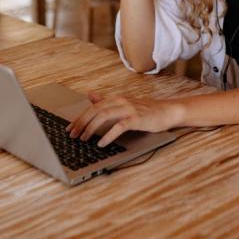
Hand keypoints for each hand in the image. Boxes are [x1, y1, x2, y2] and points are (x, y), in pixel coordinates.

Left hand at [67, 91, 181, 146]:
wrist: (167, 111)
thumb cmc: (146, 110)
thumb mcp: (124, 104)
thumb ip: (106, 101)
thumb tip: (90, 95)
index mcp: (116, 98)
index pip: (93, 106)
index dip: (80, 117)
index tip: (70, 128)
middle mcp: (121, 101)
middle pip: (95, 110)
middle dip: (81, 123)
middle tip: (72, 135)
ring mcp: (129, 109)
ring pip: (104, 116)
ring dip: (91, 128)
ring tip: (83, 139)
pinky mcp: (137, 119)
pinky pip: (119, 126)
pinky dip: (108, 135)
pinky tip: (101, 143)